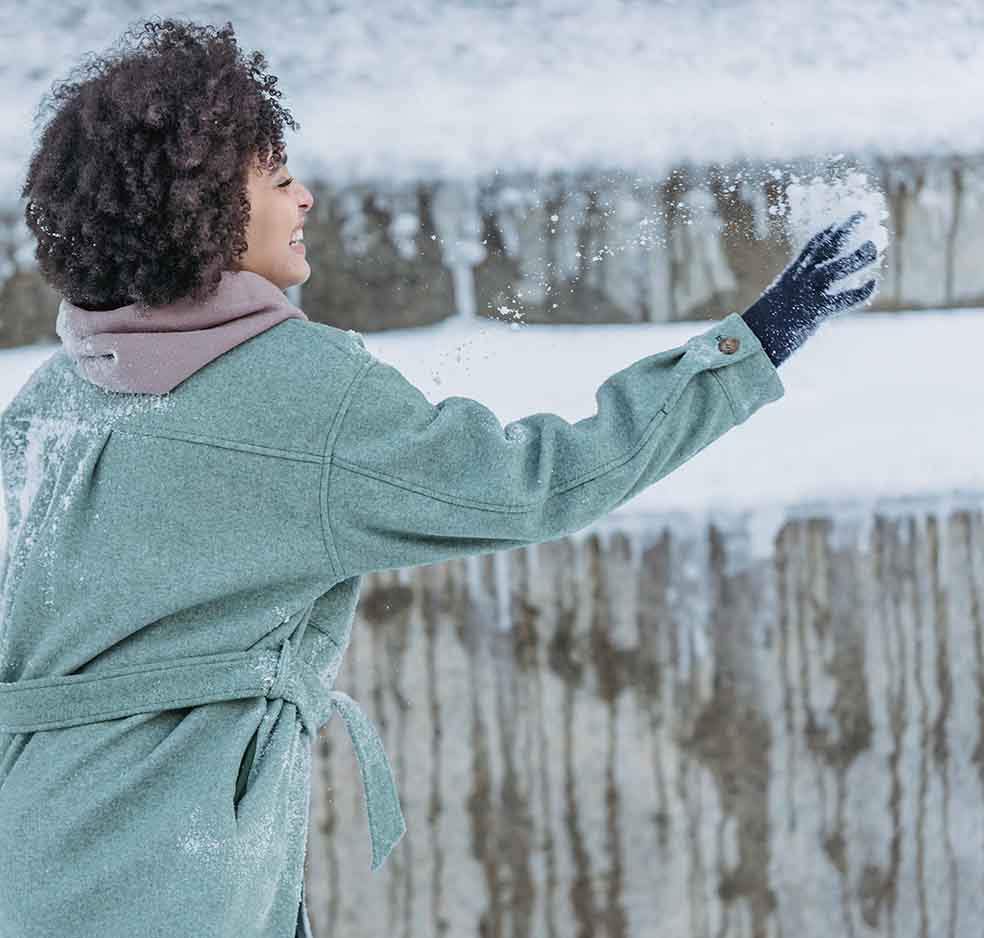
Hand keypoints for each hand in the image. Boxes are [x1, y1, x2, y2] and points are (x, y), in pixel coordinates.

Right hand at [742, 211, 879, 367]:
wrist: (748, 343)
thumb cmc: (759, 330)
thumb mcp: (775, 308)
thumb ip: (790, 300)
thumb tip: (796, 301)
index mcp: (790, 278)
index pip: (811, 248)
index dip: (828, 232)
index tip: (841, 221)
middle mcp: (797, 281)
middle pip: (824, 249)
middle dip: (844, 229)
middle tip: (863, 213)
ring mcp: (804, 295)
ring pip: (834, 269)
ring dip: (856, 257)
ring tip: (875, 245)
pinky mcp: (812, 313)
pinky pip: (841, 301)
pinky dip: (859, 293)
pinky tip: (872, 284)